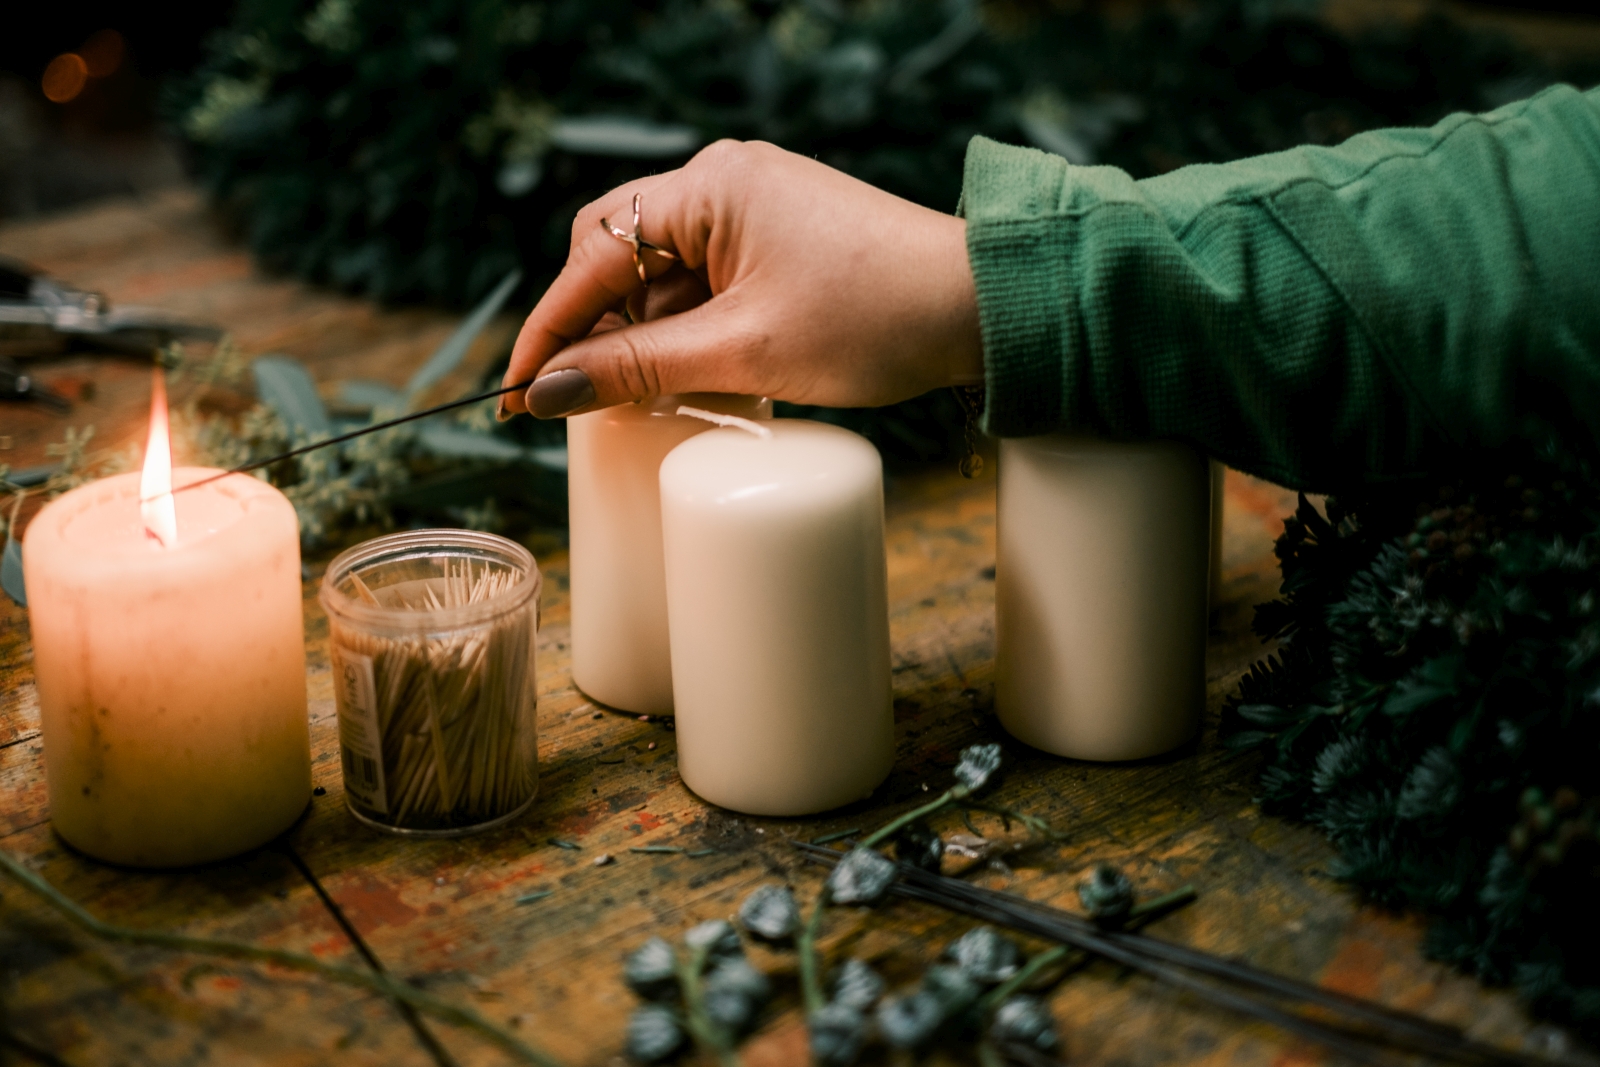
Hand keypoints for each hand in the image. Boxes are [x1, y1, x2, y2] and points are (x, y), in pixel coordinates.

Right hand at [500, 139, 982, 417]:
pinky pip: (706, 286)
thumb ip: (639, 368)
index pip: (594, 254)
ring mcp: (755, 213)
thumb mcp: (745, 352)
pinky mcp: (780, 246)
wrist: (984, 310)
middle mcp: (725, 183)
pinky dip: (687, 333)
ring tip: (632, 403)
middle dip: (592, 328)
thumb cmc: (875, 316)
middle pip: (618, 255)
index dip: (550, 326)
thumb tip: (549, 392)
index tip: (518, 388)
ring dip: (642, 338)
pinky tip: (683, 381)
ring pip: (662, 277)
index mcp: (710, 186)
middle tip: (573, 399)